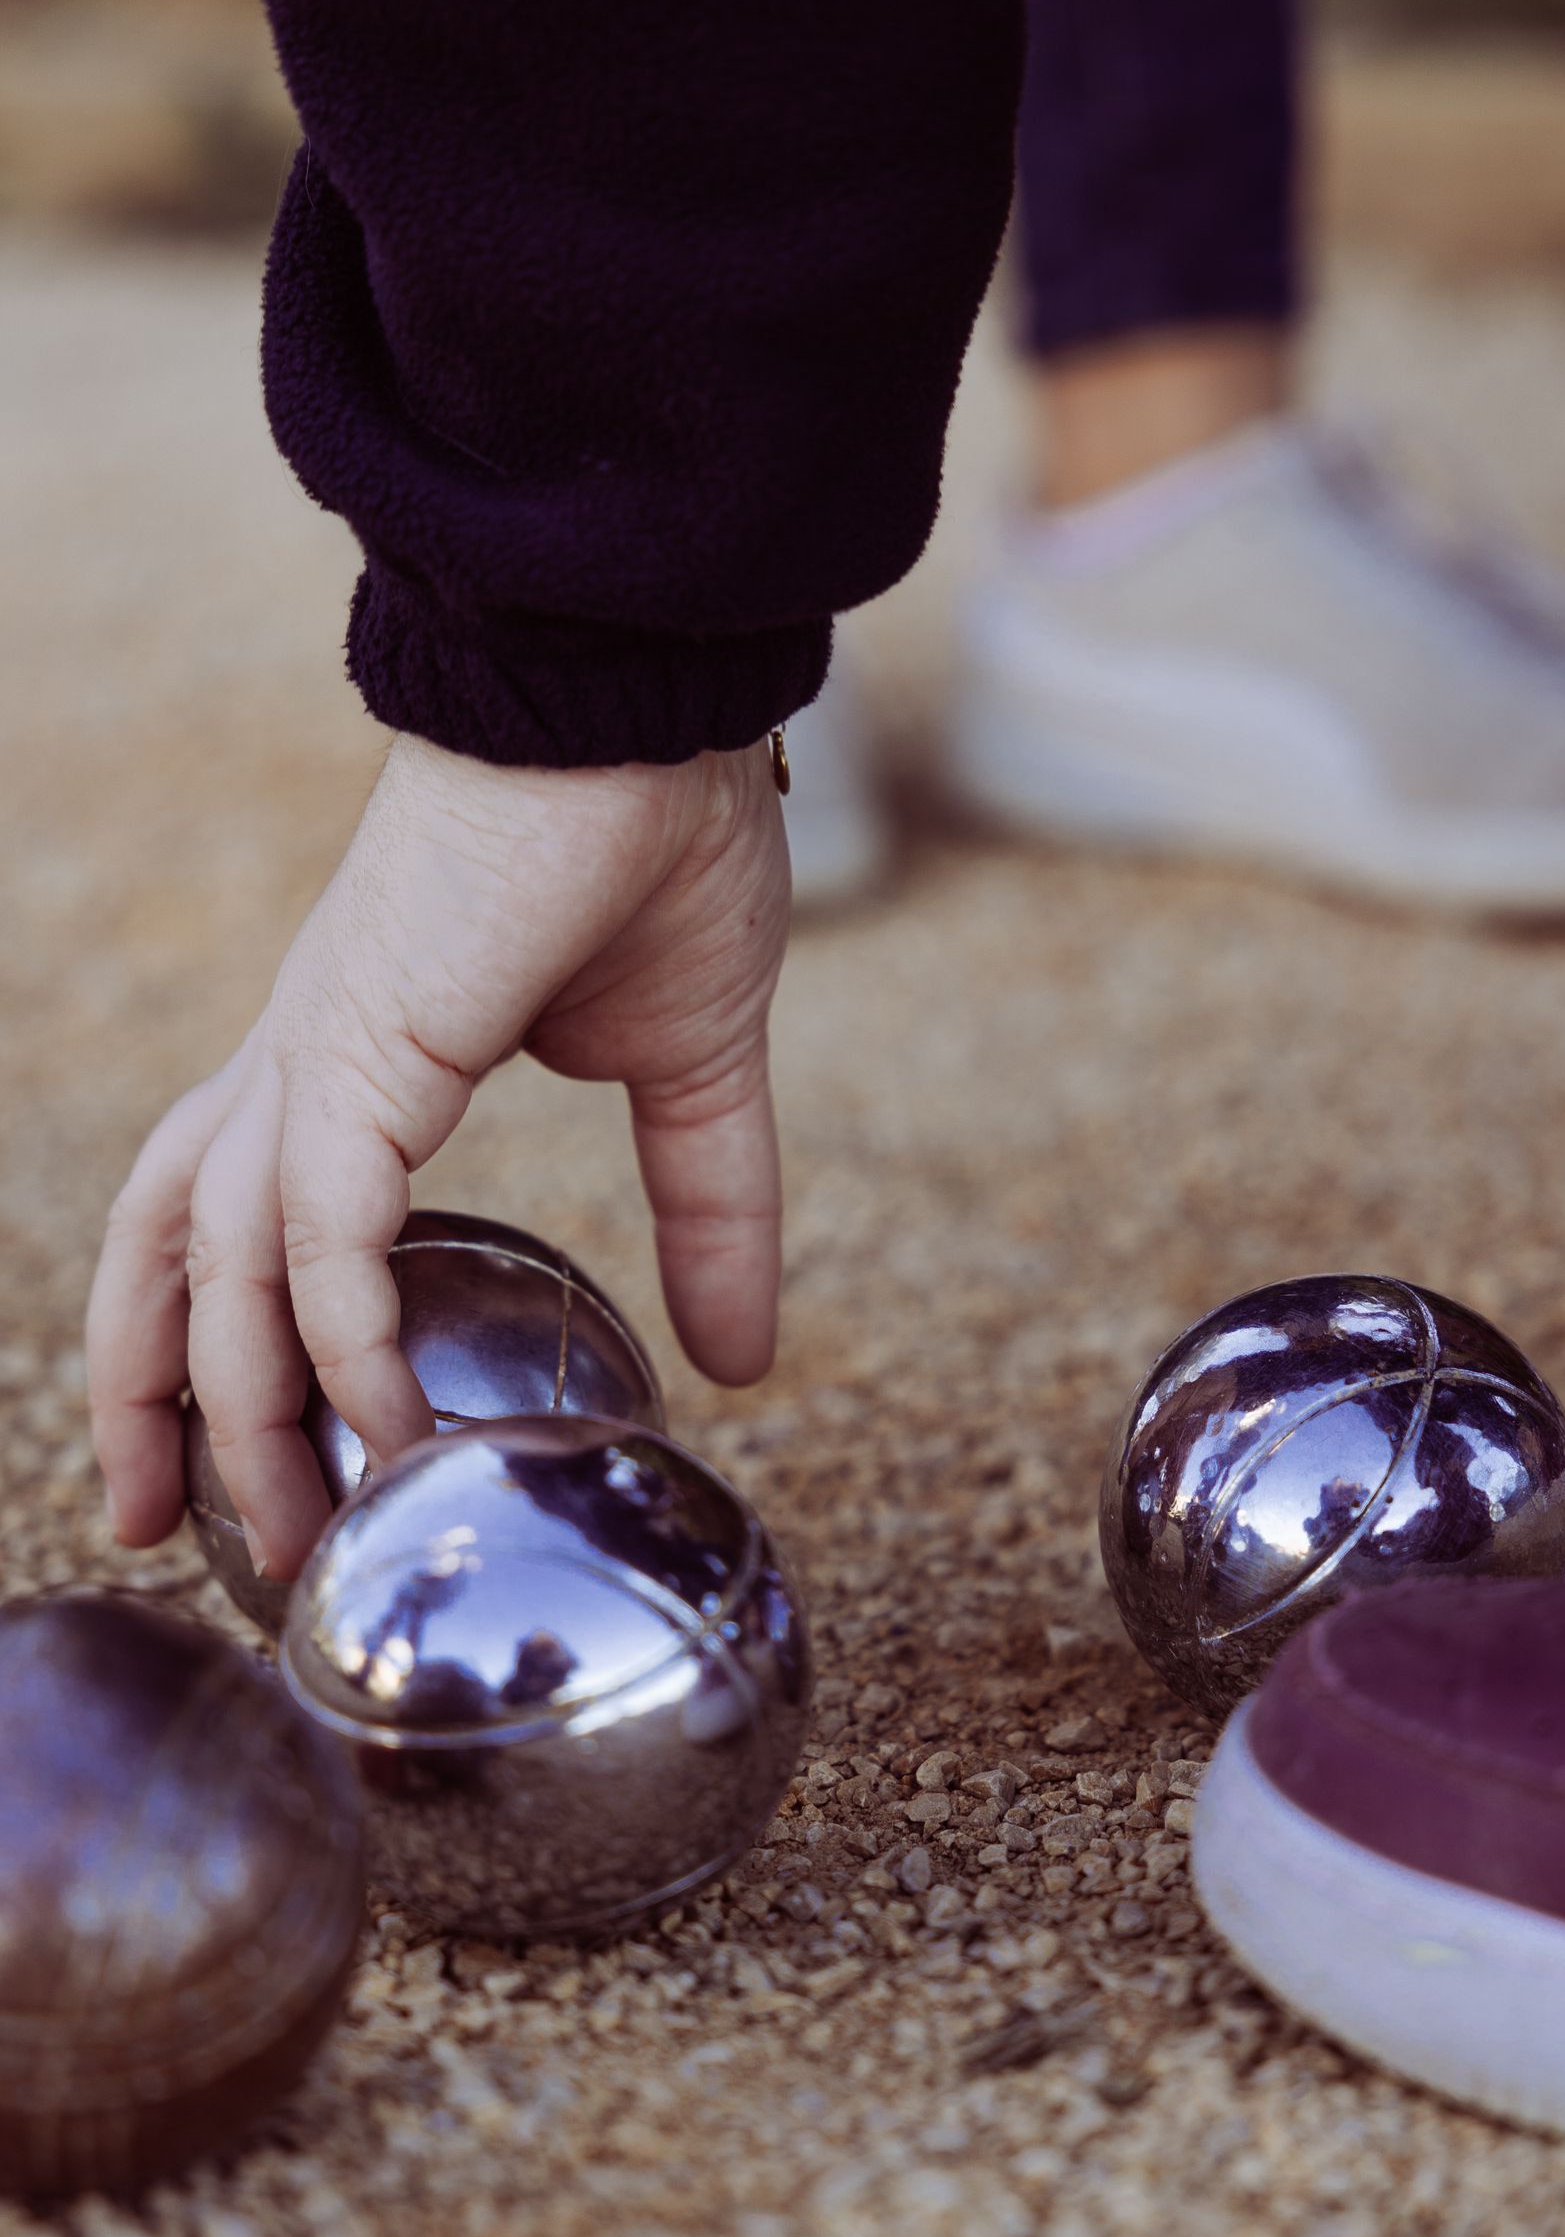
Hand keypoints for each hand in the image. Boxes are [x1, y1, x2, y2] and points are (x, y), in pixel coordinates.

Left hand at [87, 732, 789, 1581]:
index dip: (217, 1323)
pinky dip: (335, 1342)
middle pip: (164, 1239)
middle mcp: (305, 1060)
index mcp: (359, 1051)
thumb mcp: (700, 1069)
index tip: (249, 1451)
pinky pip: (315, 1237)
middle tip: (166, 1527)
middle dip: (144, 1389)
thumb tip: (748, 1360)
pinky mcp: (363, 1052)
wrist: (641, 701)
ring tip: (263, 1535)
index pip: (237, 1204)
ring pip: (211, 1261)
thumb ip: (714, 1210)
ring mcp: (319, 1055)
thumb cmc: (661, 840)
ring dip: (222, 1407)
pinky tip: (385, 1428)